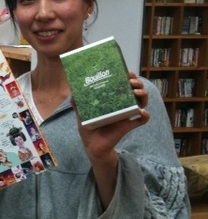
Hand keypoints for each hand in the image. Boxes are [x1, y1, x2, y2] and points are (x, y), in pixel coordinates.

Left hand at [74, 73, 150, 208]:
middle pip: (136, 90)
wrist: (92, 145)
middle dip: (137, 83)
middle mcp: (121, 105)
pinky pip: (141, 120)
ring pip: (142, 102)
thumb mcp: (81, 112)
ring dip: (143, 95)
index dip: (128, 77)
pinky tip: (142, 112)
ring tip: (136, 92)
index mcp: (112, 99)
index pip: (123, 85)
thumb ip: (77, 102)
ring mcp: (126, 115)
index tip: (127, 72)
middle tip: (131, 81)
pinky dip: (144, 116)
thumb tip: (73, 92)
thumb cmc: (89, 127)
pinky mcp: (128, 126)